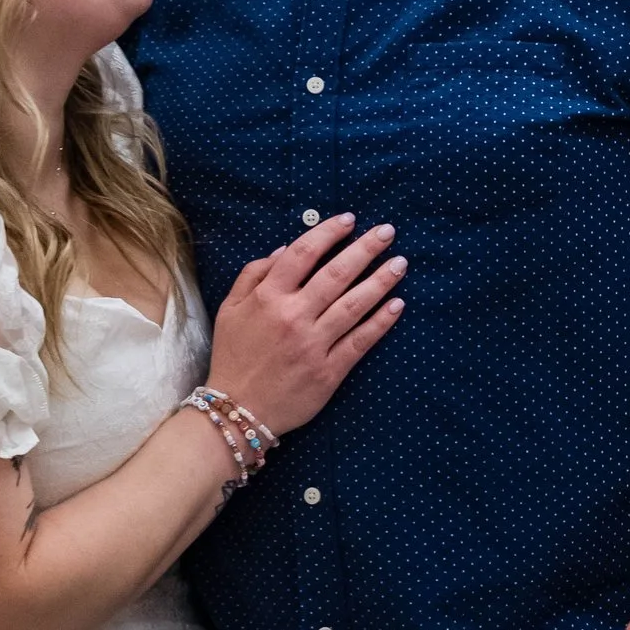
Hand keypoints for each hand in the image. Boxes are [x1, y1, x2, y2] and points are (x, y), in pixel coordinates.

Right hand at [206, 215, 405, 437]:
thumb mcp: (229, 309)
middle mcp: (293, 316)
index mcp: (268, 297)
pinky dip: (381, 322)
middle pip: (336, 274)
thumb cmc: (234, 356)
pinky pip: (360, 341)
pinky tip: (397, 304)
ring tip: (400, 263)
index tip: (349, 220)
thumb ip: (253, 275)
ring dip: (380, 281)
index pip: (303, 254)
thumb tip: (284, 249)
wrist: (237, 409)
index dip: (328, 233)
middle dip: (365, 249)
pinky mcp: (329, 371)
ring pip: (354, 305)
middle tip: (387, 232)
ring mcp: (313, 344)